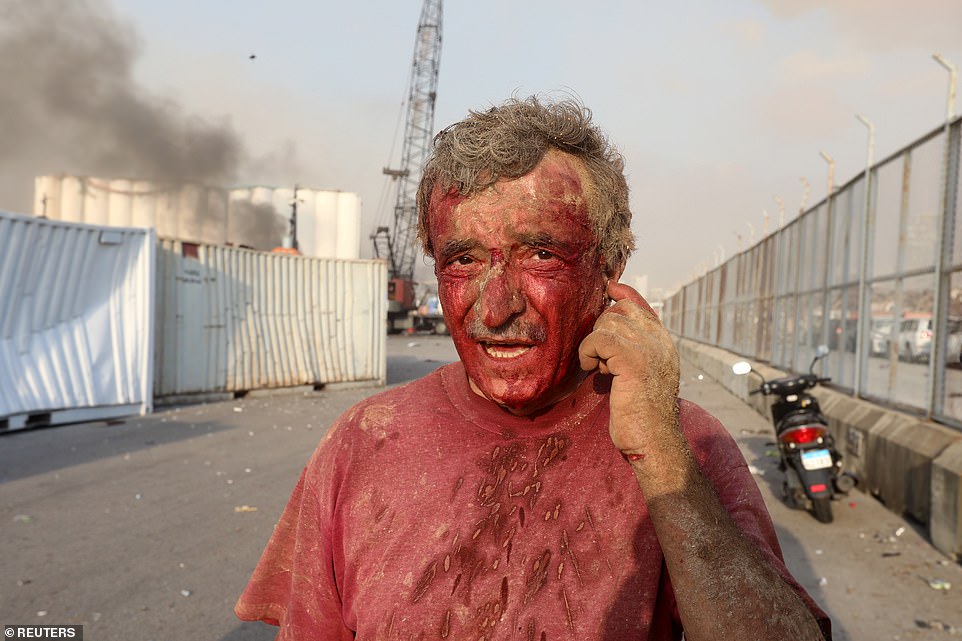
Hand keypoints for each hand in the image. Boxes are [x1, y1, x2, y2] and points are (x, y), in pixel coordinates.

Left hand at [578, 282, 679, 453]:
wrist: (653, 440)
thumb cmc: (639, 414)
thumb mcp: (636, 374)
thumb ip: (630, 349)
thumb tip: (610, 327)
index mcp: (662, 342)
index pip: (640, 305)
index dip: (622, 294)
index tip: (609, 287)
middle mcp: (659, 339)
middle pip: (617, 312)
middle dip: (601, 332)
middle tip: (602, 361)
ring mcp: (648, 347)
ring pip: (606, 324)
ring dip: (594, 346)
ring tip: (603, 369)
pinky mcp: (632, 359)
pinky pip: (599, 339)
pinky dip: (589, 353)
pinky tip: (595, 371)